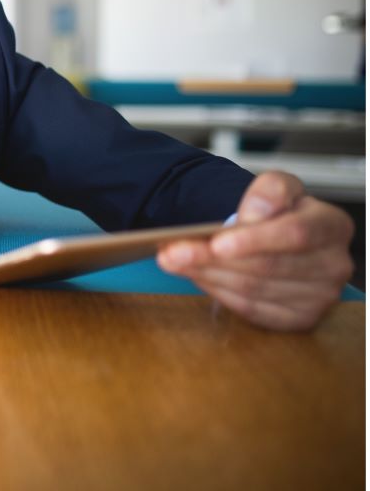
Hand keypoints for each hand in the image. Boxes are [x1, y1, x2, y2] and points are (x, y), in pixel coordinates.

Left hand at [157, 171, 353, 330]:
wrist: (277, 234)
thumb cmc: (278, 211)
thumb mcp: (277, 187)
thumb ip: (270, 190)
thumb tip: (256, 212)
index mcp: (332, 226)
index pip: (294, 235)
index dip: (253, 240)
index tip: (215, 242)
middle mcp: (333, 265)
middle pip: (266, 266)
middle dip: (212, 259)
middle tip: (171, 251)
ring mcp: (319, 297)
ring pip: (253, 289)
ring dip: (207, 275)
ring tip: (174, 260)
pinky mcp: (299, 318)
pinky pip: (251, 309)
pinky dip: (218, 292)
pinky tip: (197, 276)